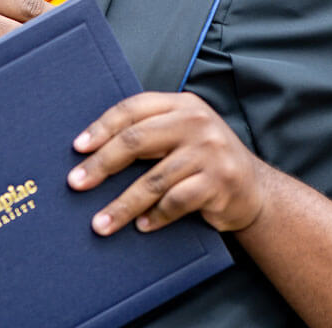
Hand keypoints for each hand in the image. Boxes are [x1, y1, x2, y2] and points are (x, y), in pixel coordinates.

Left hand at [67, 92, 264, 234]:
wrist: (254, 189)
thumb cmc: (206, 161)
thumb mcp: (183, 134)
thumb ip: (151, 132)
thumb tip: (92, 151)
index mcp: (183, 105)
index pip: (133, 109)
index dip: (102, 127)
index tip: (77, 148)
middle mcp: (197, 123)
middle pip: (136, 141)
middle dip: (101, 165)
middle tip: (76, 184)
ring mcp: (210, 151)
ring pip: (152, 180)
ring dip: (122, 205)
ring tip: (101, 223)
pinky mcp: (219, 181)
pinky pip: (175, 202)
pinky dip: (155, 217)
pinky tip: (142, 226)